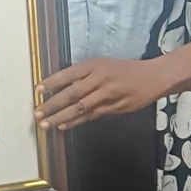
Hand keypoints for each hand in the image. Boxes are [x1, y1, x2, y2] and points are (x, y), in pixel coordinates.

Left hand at [36, 56, 165, 130]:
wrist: (152, 76)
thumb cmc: (124, 70)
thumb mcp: (102, 65)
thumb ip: (83, 75)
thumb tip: (60, 87)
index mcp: (94, 65)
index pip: (68, 74)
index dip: (52, 83)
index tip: (38, 90)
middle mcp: (99, 79)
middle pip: (71, 93)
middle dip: (52, 104)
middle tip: (37, 112)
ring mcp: (107, 94)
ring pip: (79, 107)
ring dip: (61, 117)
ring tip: (46, 124)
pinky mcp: (113, 108)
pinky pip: (91, 115)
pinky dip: (76, 121)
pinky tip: (64, 126)